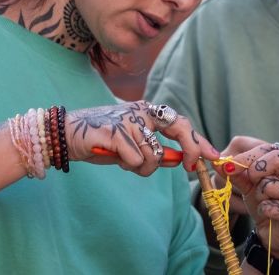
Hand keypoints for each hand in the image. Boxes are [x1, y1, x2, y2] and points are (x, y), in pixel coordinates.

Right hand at [65, 100, 218, 174]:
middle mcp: (141, 111)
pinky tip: (114, 157)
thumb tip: (180, 160)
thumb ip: (157, 150)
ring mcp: (128, 119)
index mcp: (148, 112)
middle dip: (188, 150)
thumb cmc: (103, 141)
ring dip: (142, 167)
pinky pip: (135, 159)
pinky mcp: (114, 132)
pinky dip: (127, 165)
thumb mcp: (134, 146)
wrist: (66, 134)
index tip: (212, 155)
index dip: (197, 140)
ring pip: (154, 155)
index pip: (181, 123)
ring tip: (124, 161)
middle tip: (187, 167)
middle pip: (178, 128)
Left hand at [221, 137, 278, 259]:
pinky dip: (263, 209)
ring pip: (269, 184)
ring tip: (265, 200)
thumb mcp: (248, 182)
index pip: (267, 149)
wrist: (275, 230)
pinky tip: (270, 212)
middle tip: (251, 182)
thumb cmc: (265, 199)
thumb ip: (235, 171)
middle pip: (275, 159)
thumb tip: (218, 163)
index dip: (245, 157)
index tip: (227, 165)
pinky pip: (270, 205)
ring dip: (259, 195)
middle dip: (255, 171)